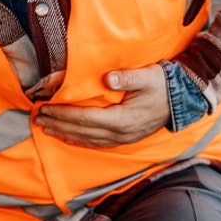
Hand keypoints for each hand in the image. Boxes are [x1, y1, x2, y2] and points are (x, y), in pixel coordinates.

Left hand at [35, 64, 168, 147]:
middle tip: (37, 119)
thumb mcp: (147, 76)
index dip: (63, 114)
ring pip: (87, 140)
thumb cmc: (163, 85)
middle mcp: (119, 133)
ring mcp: (122, 139)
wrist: (182, 101)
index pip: (85, 118)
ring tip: (46, 128)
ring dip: (65, 134)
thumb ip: (127, 78)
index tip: (46, 108)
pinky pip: (96, 143)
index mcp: (122, 119)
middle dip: (58, 125)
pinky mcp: (124, 139)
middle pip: (81, 132)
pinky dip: (80, 141)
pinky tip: (69, 138)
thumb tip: (108, 78)